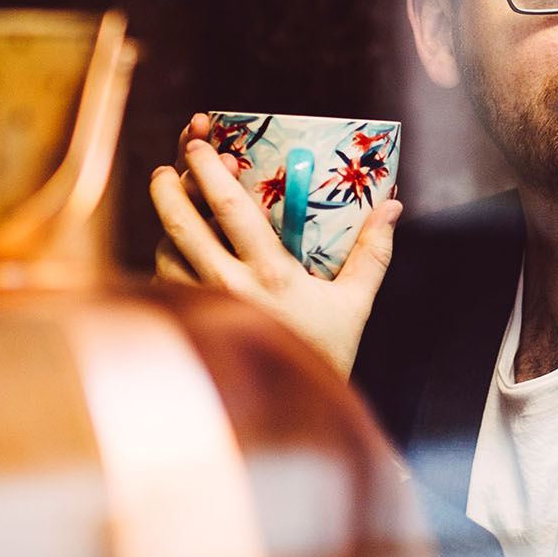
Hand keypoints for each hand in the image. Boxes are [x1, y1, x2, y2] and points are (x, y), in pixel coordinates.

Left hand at [149, 115, 400, 377]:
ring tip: (173, 206)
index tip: (198, 144)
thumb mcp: (355, 304)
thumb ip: (373, 253)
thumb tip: (392, 205)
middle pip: (183, 225)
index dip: (210, 171)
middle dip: (169, 188)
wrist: (296, 412)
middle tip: (169, 167)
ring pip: (167, 253)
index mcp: (272, 275)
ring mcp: (205, 309)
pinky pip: (165, 283)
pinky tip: (174, 250)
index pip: (231, 210)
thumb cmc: (327, 352)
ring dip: (166, 225)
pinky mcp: (192, 326)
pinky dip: (165, 260)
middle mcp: (230, 289)